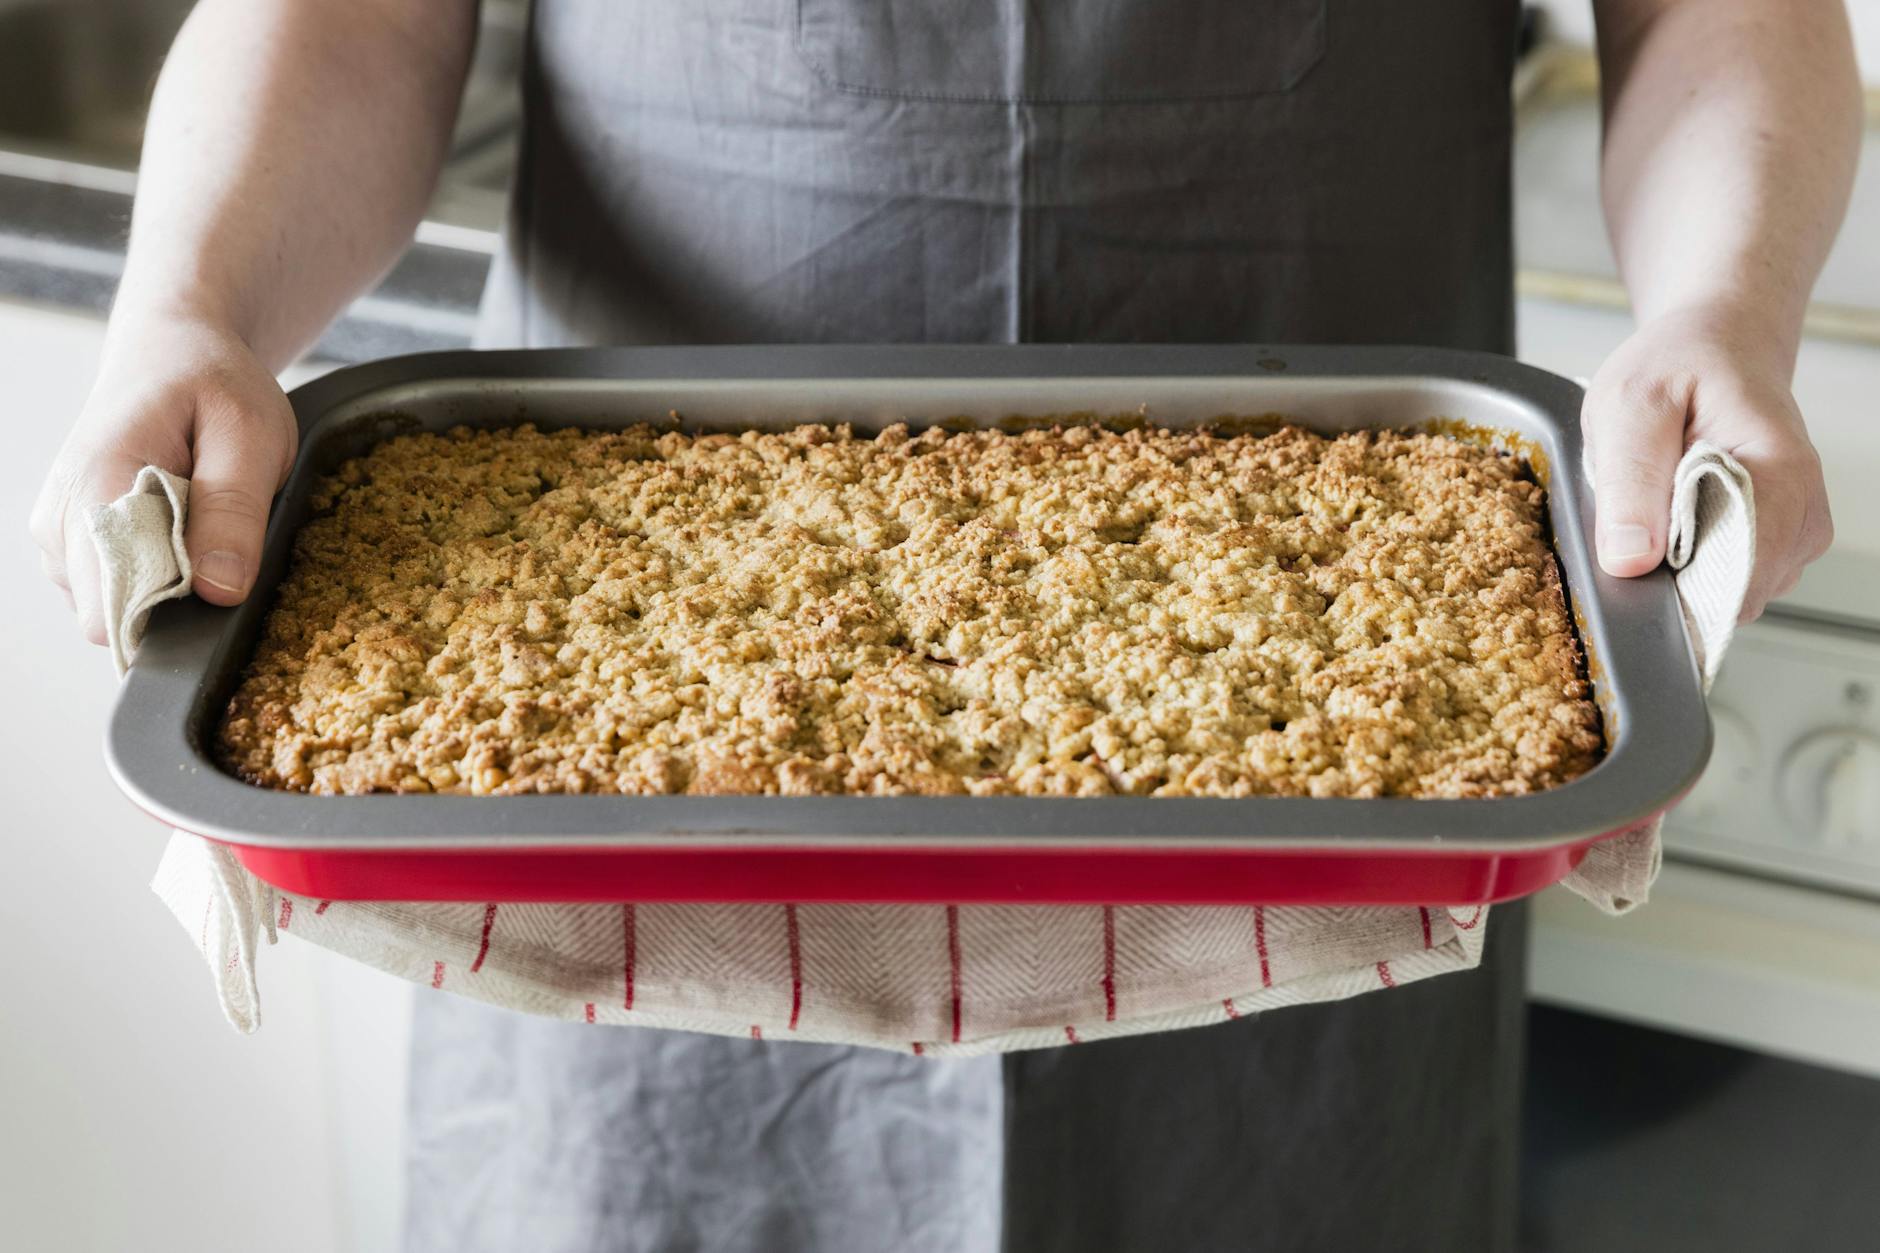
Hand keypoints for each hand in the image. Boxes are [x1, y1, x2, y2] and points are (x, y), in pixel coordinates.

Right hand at [29, 314, 297, 643]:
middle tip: (215, 532)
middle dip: (176, 595)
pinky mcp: (75, 544)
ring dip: (169, 579)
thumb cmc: (211, 383)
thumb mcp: (250, 434)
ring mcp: (61, 536)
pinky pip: (119, 588)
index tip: (216, 573)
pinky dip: (157, 569)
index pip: (109, 609)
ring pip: (118, 606)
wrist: (173, 352)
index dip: (173, 610)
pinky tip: (178, 524)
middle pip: (114, 616)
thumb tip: (220, 590)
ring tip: (197, 518)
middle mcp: (60, 522)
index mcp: (93, 488)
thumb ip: (234, 511)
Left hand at [1580, 303, 1832, 621]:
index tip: (1640, 551)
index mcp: (1780, 472)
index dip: (1678, 581)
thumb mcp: (1630, 405)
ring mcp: (1793, 534)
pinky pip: (1724, 583)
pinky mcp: (1775, 546)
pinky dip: (1688, 561)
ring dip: (1678, 564)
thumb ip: (1630, 479)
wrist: (1720, 346)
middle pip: (1731, 593)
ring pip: (1725, 595)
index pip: (1740, 572)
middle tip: (1643, 508)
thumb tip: (1630, 561)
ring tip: (1663, 501)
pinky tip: (1677, 516)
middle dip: (1671, 572)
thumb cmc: (1680, 366)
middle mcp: (1802, 512)